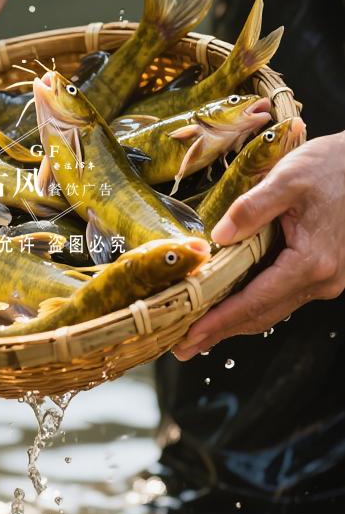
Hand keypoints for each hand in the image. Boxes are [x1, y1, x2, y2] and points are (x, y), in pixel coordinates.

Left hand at [173, 133, 344, 360]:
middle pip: (262, 315)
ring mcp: (325, 279)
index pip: (255, 302)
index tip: (188, 336)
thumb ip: (251, 209)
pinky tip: (229, 306)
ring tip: (198, 332)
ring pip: (273, 309)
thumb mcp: (287, 179)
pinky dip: (253, 304)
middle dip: (220, 330)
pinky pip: (282, 296)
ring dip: (235, 322)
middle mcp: (322, 280)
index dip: (219, 321)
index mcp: (311, 262)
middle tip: (183, 346)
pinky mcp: (323, 272)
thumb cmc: (331, 168)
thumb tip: (218, 237)